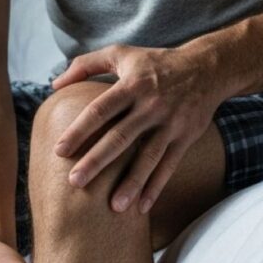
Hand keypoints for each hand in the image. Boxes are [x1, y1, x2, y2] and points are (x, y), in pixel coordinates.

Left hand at [47, 43, 226, 216]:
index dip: (79, 130)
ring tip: (113, 207)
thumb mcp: (121, 54)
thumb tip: (54, 85)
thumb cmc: (155, 63)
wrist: (207, 68)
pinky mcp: (185, 137)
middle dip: (97, 161)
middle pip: (120, 137)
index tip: (59, 151)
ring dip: (131, 183)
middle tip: (75, 182)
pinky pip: (169, 166)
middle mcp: (151, 106)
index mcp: (131, 85)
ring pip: (148, 157)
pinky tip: (141, 208)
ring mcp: (170, 123)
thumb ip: (86, 65)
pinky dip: (156, 187)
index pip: (100, 110)